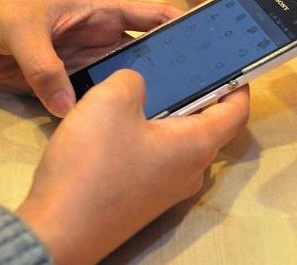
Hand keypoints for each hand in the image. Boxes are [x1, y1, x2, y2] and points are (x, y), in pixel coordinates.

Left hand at [0, 0, 180, 116]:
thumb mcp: (24, 30)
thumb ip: (45, 66)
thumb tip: (69, 108)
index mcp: (104, 12)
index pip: (154, 16)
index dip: (183, 27)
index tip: (211, 47)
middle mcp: (103, 38)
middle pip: (146, 53)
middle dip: (170, 69)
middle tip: (196, 94)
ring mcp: (86, 61)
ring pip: (123, 78)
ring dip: (140, 93)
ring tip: (168, 115)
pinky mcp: (67, 81)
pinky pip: (93, 96)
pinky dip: (107, 109)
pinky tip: (124, 127)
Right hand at [16, 70, 249, 264]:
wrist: (57, 232)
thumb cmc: (93, 163)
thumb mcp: (111, 101)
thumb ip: (134, 81)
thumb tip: (140, 86)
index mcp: (198, 145)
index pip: (237, 112)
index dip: (238, 85)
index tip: (231, 64)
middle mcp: (192, 170)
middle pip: (210, 126)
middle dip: (200, 95)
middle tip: (182, 68)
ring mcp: (170, 189)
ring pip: (182, 142)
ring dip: (172, 115)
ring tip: (150, 89)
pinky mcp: (146, 199)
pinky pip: (161, 158)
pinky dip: (153, 135)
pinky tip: (125, 123)